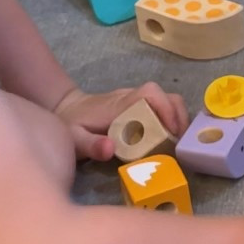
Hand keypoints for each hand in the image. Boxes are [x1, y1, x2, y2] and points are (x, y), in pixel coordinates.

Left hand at [53, 83, 189, 162]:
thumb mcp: (75, 138)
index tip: (172, 133)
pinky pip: (162, 107)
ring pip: (167, 100)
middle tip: (178, 143)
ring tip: (176, 143)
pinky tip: (166, 140)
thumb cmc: (72, 124)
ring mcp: (136, 100)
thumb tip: (111, 149)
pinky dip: (171, 121)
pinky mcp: (138, 105)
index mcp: (119, 105)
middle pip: (165, 96)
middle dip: (178, 117)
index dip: (166, 110)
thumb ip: (91, 145)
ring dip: (177, 119)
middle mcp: (131, 98)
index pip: (150, 94)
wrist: (66, 108)